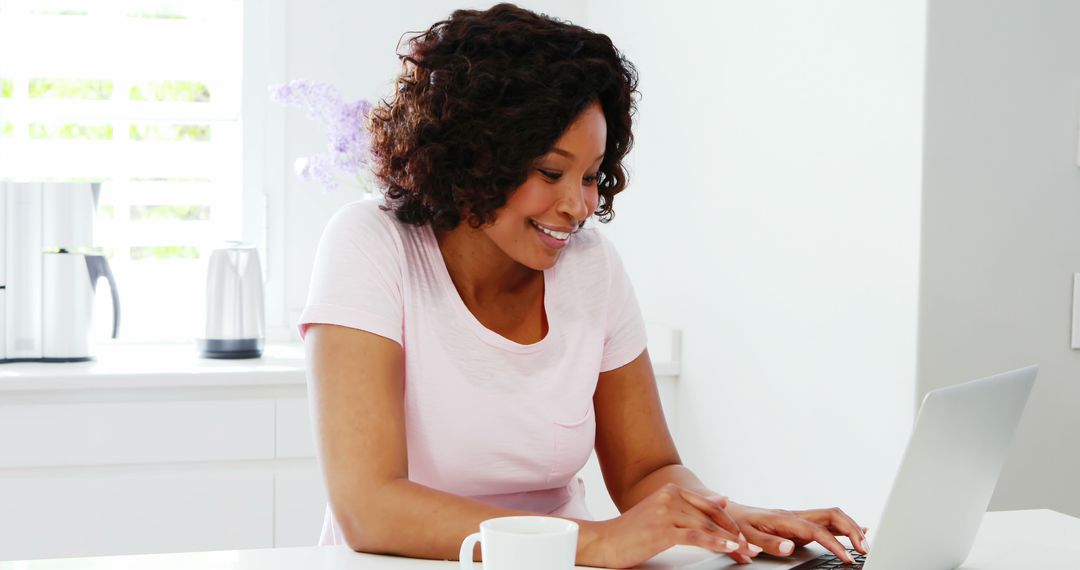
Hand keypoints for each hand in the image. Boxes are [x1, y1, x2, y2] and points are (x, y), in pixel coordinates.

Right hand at [579, 483, 756, 567]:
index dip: (729, 522)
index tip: (743, 537)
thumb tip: (721, 500)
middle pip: (712, 516)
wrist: (604, 541)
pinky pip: (696, 536)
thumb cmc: (631, 531)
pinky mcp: (663, 530)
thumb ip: (691, 506)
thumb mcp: (662, 513)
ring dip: (730, 541)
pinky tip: (728, 548)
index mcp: (671, 490)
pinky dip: (715, 543)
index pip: (710, 506)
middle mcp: (670, 497)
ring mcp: (666, 512)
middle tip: (751, 547)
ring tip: (745, 552)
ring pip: (707, 527)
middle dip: (735, 534)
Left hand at [725, 502, 868, 564]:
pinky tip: (858, 532)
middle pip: (832, 515)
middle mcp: (796, 516)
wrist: (731, 513)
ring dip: (852, 528)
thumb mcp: (747, 536)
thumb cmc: (739, 524)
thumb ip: (768, 542)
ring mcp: (800, 518)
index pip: (817, 530)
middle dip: (852, 530)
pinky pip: (827, 522)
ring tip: (865, 545)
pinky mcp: (801, 523)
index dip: (834, 543)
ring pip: (833, 517)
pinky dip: (845, 527)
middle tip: (865, 549)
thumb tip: (789, 547)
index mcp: (785, 519)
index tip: (846, 557)